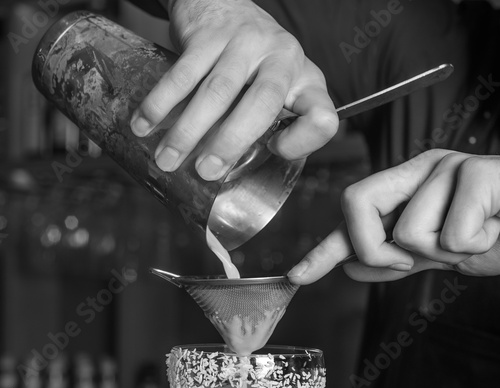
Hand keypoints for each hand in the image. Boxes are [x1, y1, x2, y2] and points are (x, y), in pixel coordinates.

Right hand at [130, 0, 337, 179]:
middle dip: (230, 143)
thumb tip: (234, 171)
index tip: (274, 151)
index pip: (322, 116)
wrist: (225, 3)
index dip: (304, 142)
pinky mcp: (210, 34)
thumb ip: (269, 125)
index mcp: (305, 82)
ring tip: (167, 159)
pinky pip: (183, 73)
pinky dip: (161, 103)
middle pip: (261, 105)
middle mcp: (282, 59)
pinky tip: (144, 124)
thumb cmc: (254, 63)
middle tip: (205, 172)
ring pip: (217, 91)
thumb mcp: (279, 89)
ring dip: (188, 131)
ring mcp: (246, 43)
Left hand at [288, 149, 499, 283]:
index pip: (352, 218)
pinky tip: (496, 228)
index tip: (297, 276)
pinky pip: (451, 234)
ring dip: (445, 252)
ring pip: (408, 232)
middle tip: (414, 259)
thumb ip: (395, 259)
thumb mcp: (438, 254)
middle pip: (355, 203)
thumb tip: (350, 268)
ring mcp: (448, 166)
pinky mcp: (480, 172)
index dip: (323, 250)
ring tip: (478, 236)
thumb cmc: (496, 234)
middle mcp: (419, 170)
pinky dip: (476, 247)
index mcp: (406, 188)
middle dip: (375, 247)